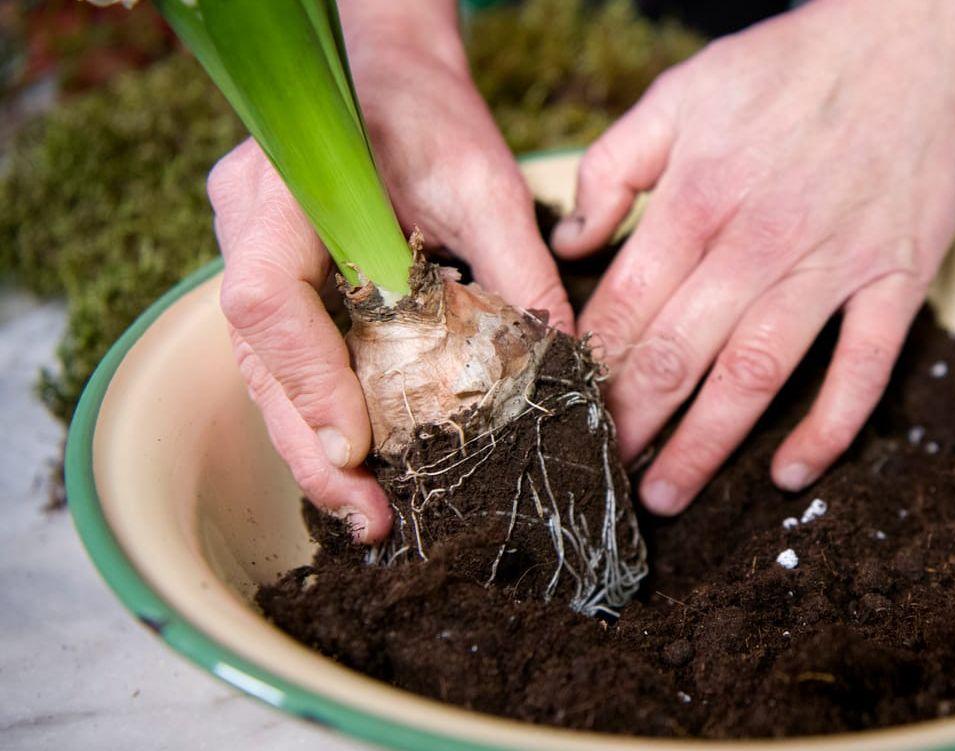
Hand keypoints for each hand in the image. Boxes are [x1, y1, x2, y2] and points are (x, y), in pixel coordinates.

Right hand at [207, 1, 570, 540]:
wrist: (389, 73)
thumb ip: (517, 269)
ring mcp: (250, 258)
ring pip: (267, 372)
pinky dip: (325, 415)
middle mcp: (245, 230)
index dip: (308, 379)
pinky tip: (364, 468)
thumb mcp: (483, 184)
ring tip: (370, 514)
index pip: (268, 298)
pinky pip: (290, 360)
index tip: (357, 446)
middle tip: (368, 516)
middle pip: (258, 358)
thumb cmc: (427, 112)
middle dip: (311, 445)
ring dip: (315, 446)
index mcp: (280, 193)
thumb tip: (560, 363)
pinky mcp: (279, 284)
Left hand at [552, 0, 954, 513]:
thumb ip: (616, 165)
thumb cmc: (791, 65)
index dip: (591, 370)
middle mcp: (760, 240)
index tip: (564, 414)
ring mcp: (834, 265)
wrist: (914, 38)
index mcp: (698, 197)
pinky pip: (864, 370)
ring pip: (758, 375)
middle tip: (597, 475)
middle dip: (632, 424)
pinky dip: (830, 428)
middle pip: (681, 355)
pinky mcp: (896, 278)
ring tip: (667, 496)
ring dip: (708, 445)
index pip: (628, 306)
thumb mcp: (682, 91)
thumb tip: (570, 241)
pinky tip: (793, 473)